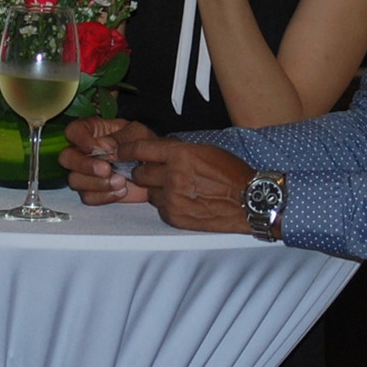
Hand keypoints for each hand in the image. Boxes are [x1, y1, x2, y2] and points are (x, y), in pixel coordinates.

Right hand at [59, 117, 154, 202]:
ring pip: (75, 180)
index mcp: (92, 131)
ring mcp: (85, 172)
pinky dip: (103, 196)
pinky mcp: (92, 191)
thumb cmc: (144, 144)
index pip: (73, 131)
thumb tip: (102, 146)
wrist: (156, 168)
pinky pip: (87, 197)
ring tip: (121, 181)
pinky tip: (121, 191)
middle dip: (84, 165)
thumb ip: (121, 137)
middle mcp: (83, 151)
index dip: (80, 140)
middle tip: (107, 169)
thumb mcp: (137, 133)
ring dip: (97, 183)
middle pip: (66, 157)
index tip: (95, 148)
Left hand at [124, 137, 254, 232]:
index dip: (126, 149)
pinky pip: (160, 209)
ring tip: (177, 189)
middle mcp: (172, 176)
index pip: (141, 149)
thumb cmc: (231, 172)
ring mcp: (172, 198)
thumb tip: (161, 149)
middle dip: (144, 172)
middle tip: (154, 173)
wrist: (248, 201)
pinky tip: (185, 202)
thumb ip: (180, 150)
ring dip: (157, 190)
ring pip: (149, 193)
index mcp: (180, 154)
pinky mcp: (174, 217)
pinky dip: (167, 205)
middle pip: (139, 173)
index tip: (118, 151)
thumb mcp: (206, 150)